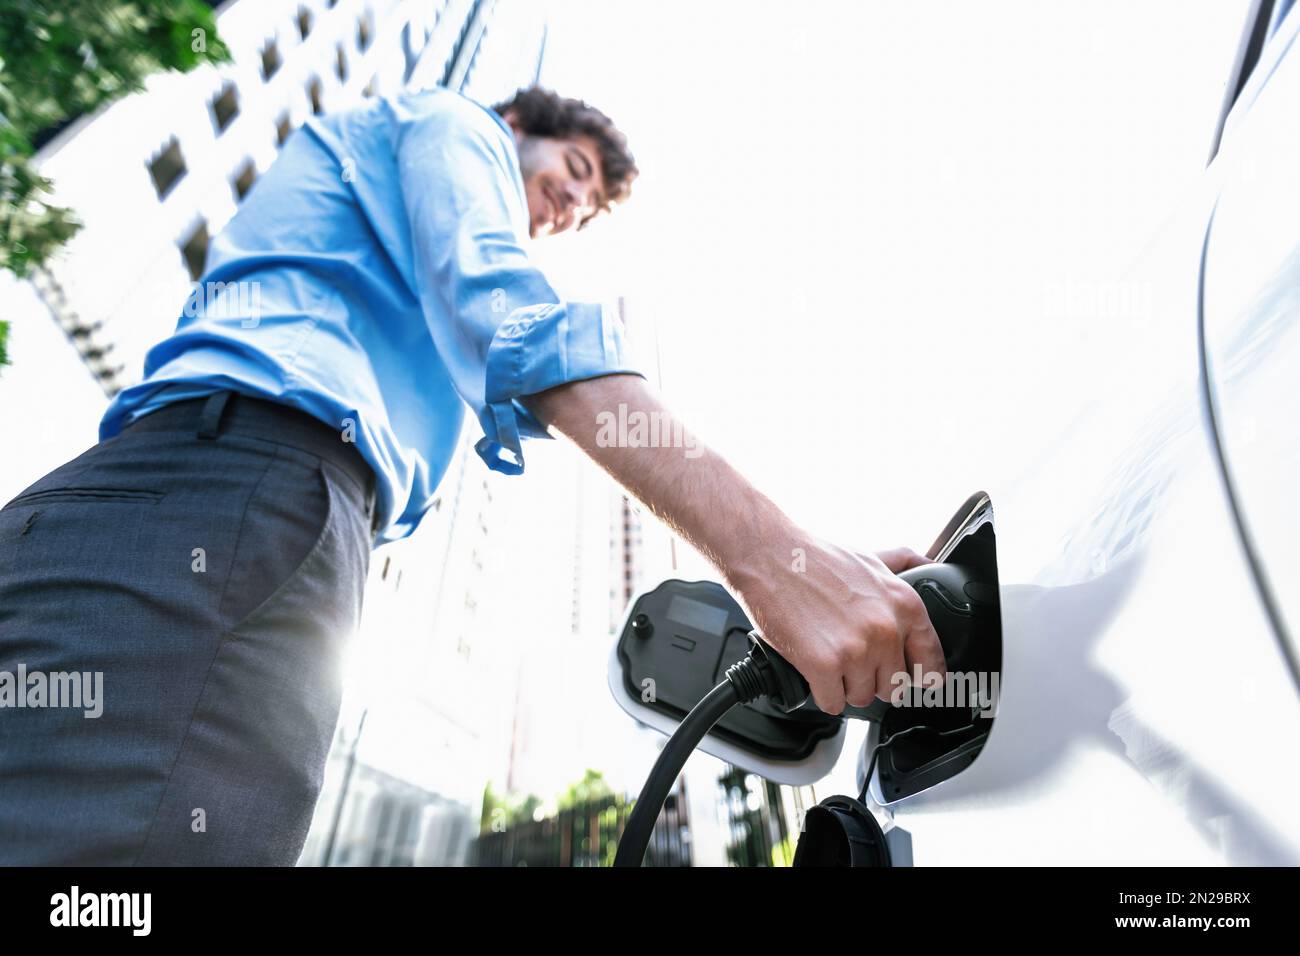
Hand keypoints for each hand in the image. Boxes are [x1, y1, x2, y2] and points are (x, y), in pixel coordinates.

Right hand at [730, 538, 946, 714]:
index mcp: (904, 605)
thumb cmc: (814, 558)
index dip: (919, 677)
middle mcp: (886, 630)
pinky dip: (821, 692)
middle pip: (892, 687)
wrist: (768, 556)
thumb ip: (905, 564)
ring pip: (861, 698)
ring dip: (843, 685)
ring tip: (827, 656)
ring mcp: (855, 650)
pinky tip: (812, 668)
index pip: (932, 664)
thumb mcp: (871, 557)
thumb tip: (930, 564)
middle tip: (851, 658)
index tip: (910, 680)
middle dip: (871, 678)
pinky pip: (832, 703)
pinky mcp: (823, 666)